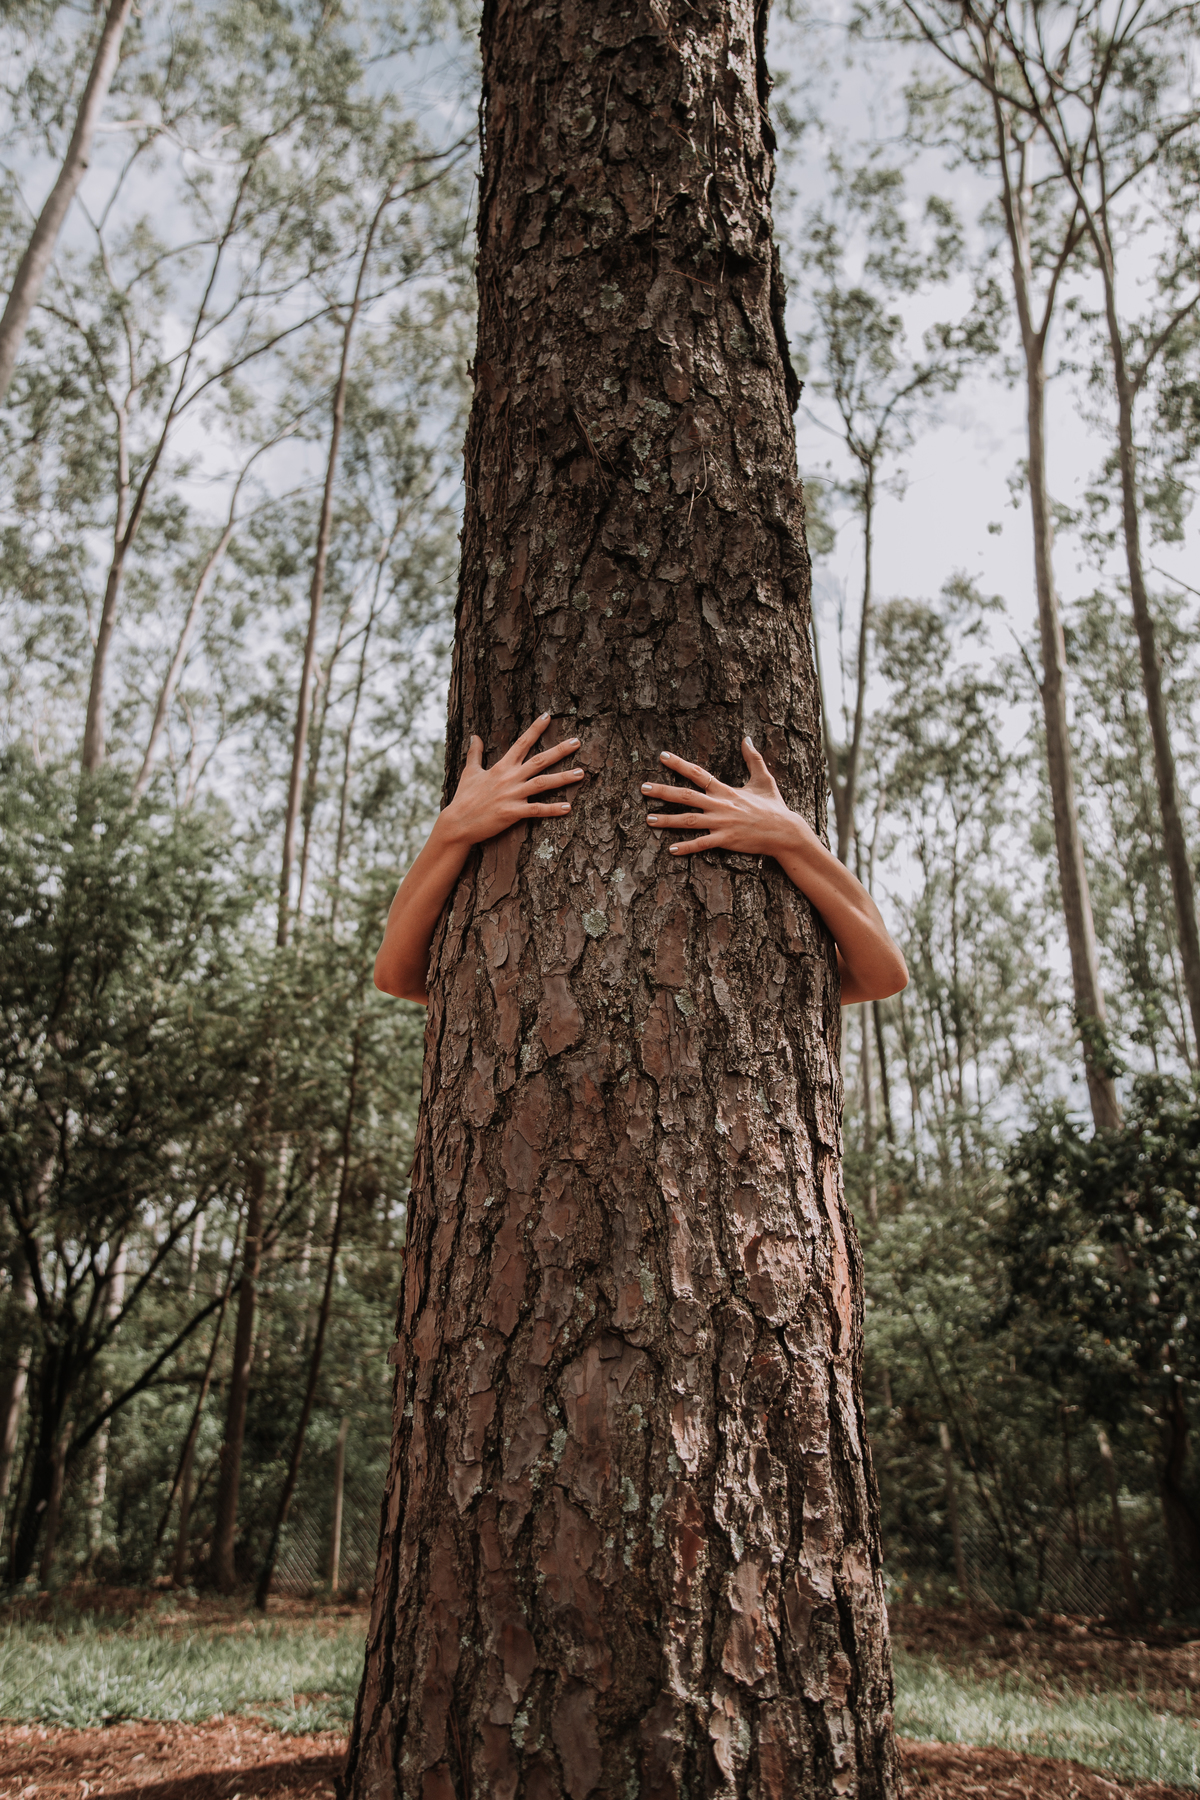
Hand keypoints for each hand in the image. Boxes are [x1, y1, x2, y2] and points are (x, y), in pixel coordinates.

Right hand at [441, 713, 583, 847]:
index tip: (548, 717)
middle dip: (559, 750)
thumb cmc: (463, 798)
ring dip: (563, 778)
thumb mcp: (469, 772)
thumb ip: (474, 753)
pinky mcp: (512, 812)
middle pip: (539, 760)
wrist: (456, 823)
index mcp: (501, 767)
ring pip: (542, 783)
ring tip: (581, 773)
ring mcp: (512, 795)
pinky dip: (552, 809)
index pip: (521, 743)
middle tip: (577, 741)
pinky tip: (568, 807)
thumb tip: (474, 736)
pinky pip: (536, 810)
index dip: (535, 729)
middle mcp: (509, 778)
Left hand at [641, 737, 806, 858]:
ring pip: (688, 820)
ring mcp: (721, 823)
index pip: (698, 773)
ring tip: (648, 819)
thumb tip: (747, 738)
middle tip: (643, 788)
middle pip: (685, 796)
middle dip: (663, 791)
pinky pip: (702, 844)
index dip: (679, 764)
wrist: (785, 831)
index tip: (662, 756)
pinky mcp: (726, 840)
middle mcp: (720, 804)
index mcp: (725, 790)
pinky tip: (671, 849)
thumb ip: (753, 758)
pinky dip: (686, 847)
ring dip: (667, 820)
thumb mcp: (764, 779)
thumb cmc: (774, 806)